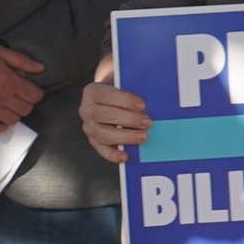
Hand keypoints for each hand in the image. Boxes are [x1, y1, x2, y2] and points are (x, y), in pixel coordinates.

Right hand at [0, 38, 42, 135]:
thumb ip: (21, 60)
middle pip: (26, 109)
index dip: (35, 93)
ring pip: (12, 120)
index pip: (35, 96)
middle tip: (17, 96)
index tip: (29, 90)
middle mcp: (0, 97)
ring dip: (12, 113)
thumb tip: (40, 68)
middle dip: (25, 102)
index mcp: (8, 80)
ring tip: (6, 105)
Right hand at [79, 52, 149, 166]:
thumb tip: (156, 100)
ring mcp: (89, 127)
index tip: (142, 105)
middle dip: (128, 119)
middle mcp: (87, 109)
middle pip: (104, 115)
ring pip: (104, 134)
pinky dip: (113, 155)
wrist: (110, 102)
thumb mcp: (125, 86)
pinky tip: (125, 156)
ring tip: (143, 136)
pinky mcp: (94, 141)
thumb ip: (135, 90)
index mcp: (93, 91)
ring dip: (125, 136)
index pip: (106, 95)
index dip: (125, 100)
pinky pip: (102, 150)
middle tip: (147, 122)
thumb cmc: (121, 94)